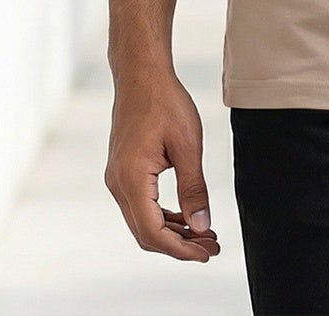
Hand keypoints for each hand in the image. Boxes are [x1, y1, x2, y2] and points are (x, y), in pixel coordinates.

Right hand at [104, 64, 220, 261]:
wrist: (142, 75)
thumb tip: (201, 226)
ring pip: (143, 220)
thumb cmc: (165, 102)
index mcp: (132, 179)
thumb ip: (194, 188)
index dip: (181, 249)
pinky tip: (186, 215)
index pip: (153, 232)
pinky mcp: (122, 171)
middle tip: (211, 247)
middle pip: (146, 232)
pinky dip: (163, 215)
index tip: (206, 253)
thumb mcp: (188, 145)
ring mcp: (117, 178)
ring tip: (204, 234)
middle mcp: (118, 184)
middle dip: (179, 244)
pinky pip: (141, 204)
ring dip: (172, 231)